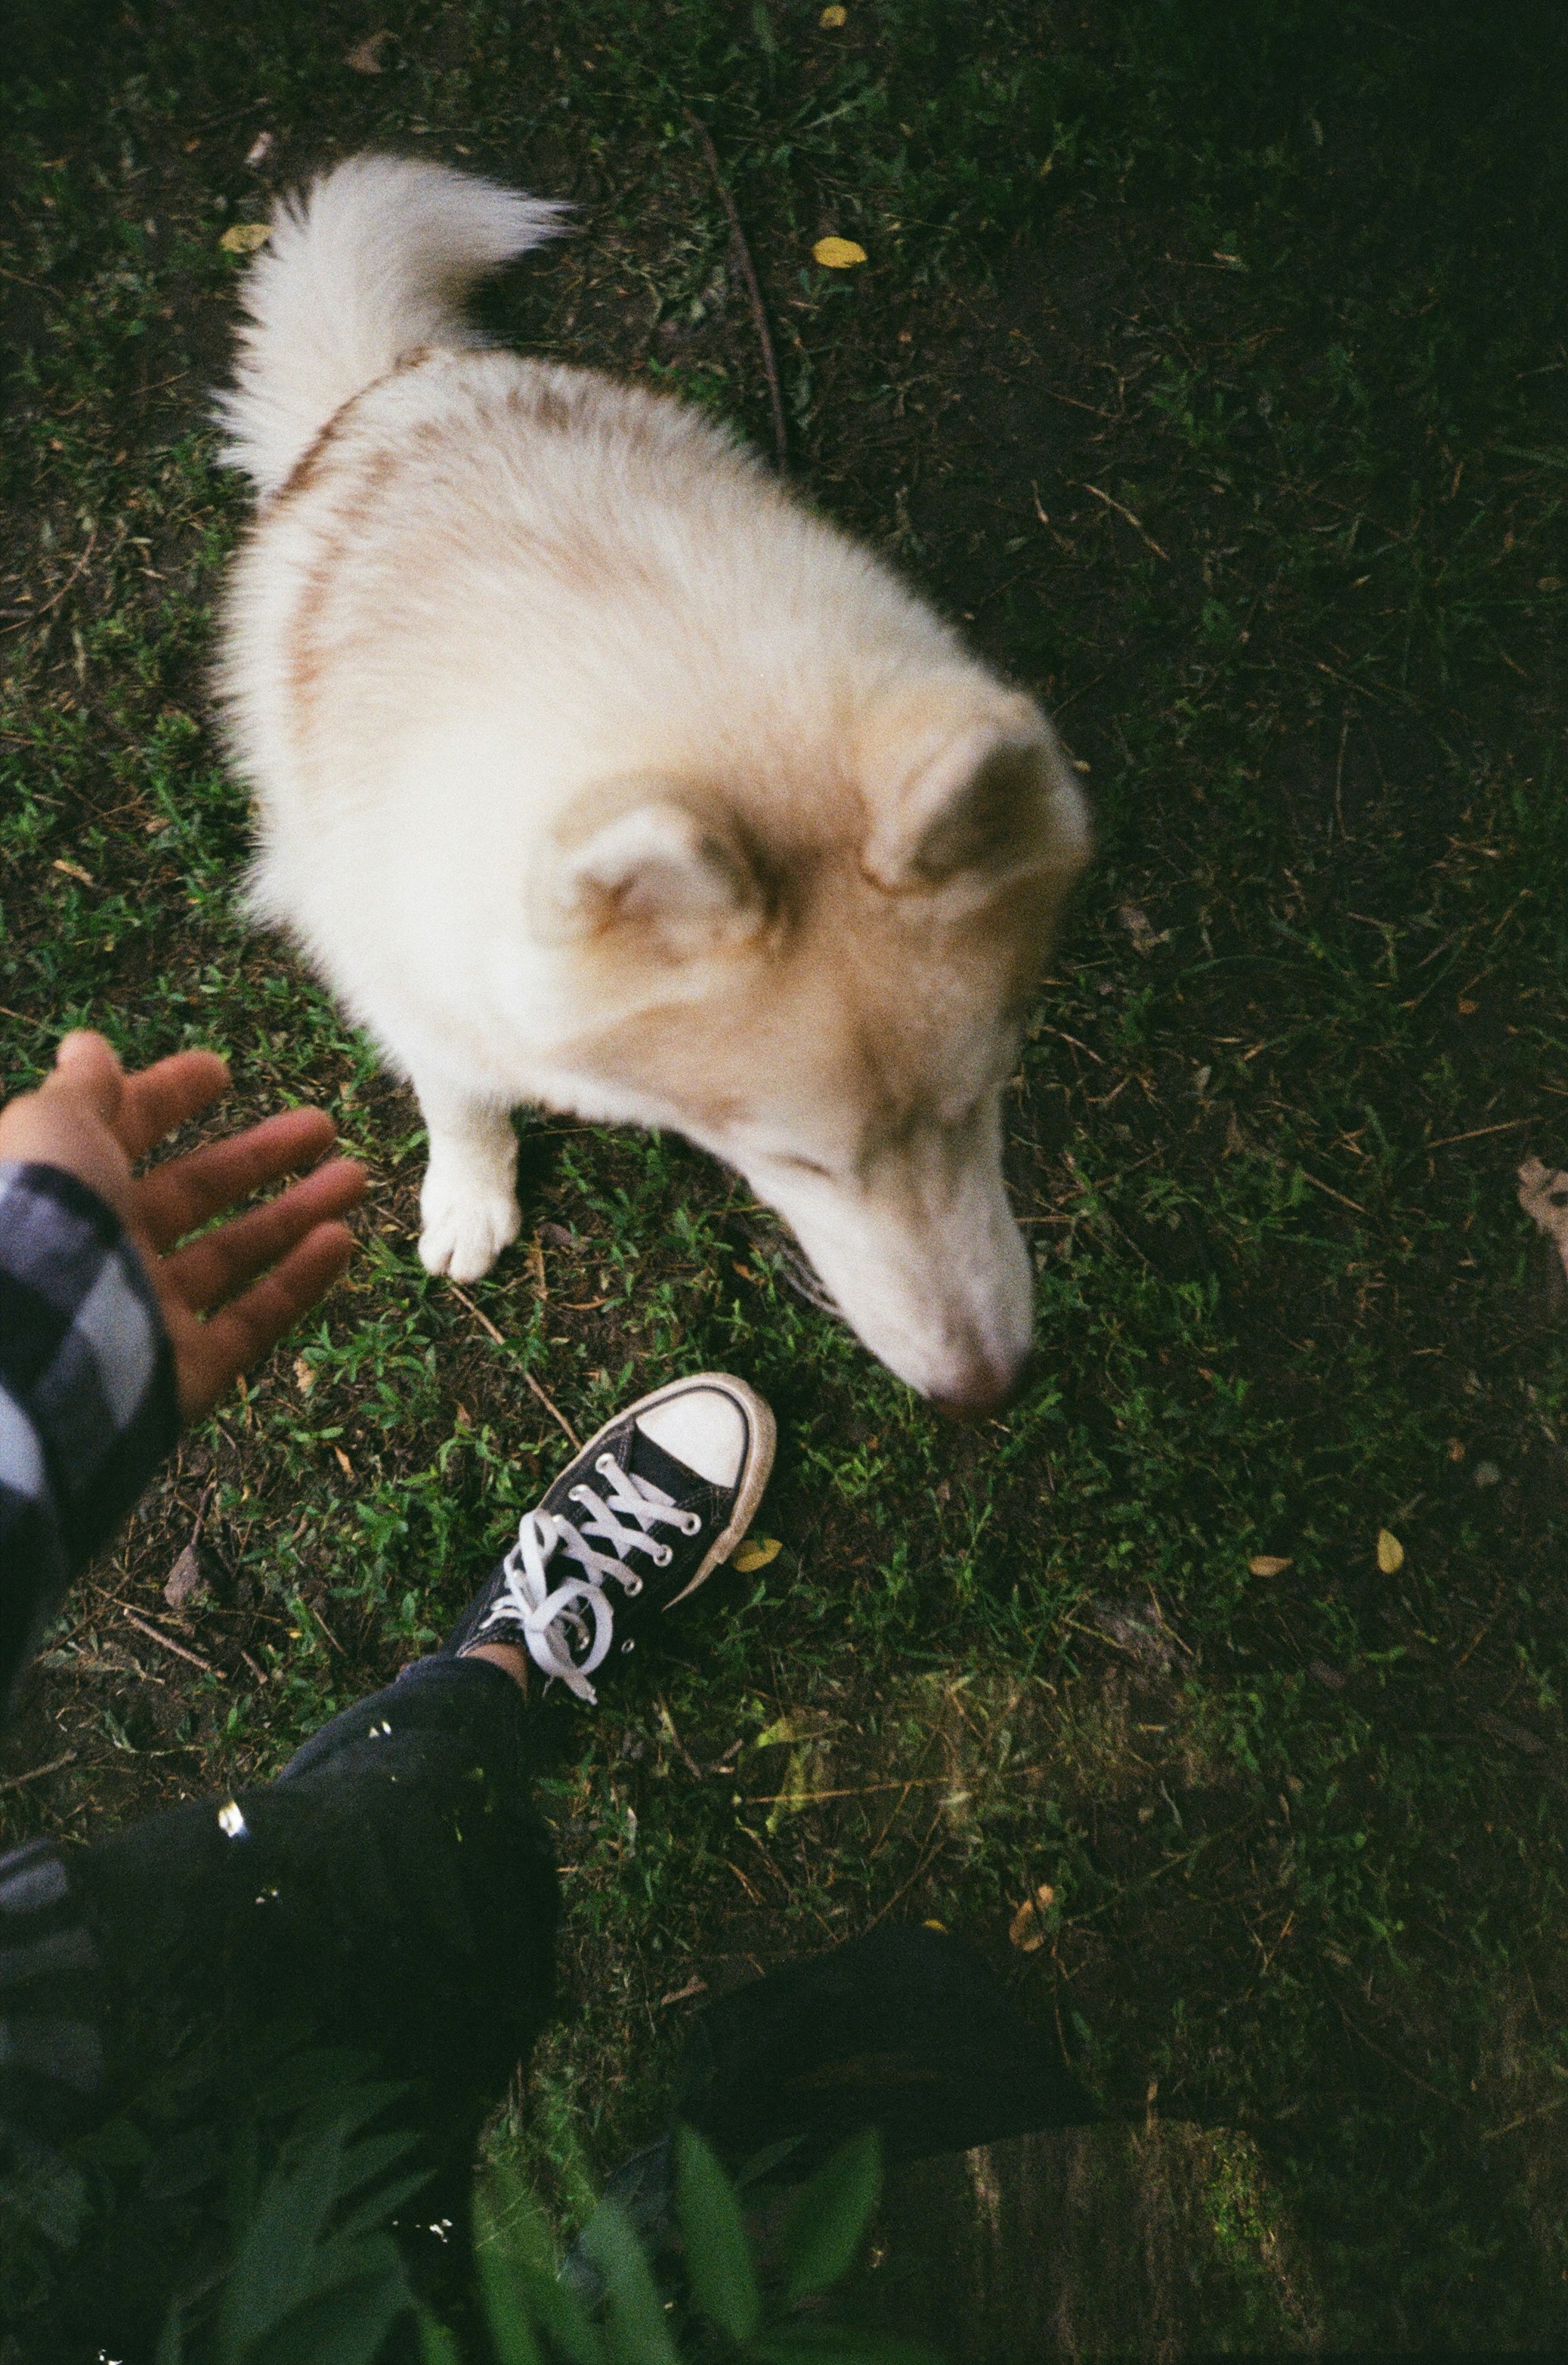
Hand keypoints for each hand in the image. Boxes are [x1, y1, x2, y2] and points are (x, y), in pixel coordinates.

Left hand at [0, 1031, 366, 1421]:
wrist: (34, 1346)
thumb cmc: (39, 1219)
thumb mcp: (52, 1129)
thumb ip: (79, 1091)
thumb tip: (89, 1045)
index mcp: (68, 1190)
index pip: (124, 1134)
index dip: (168, 1098)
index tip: (221, 1070)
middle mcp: (108, 1250)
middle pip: (195, 1194)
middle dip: (260, 1155)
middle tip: (322, 1125)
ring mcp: (146, 1314)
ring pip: (234, 1255)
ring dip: (297, 1212)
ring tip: (356, 1177)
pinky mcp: (182, 1373)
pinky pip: (250, 1322)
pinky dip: (298, 1282)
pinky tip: (341, 1240)